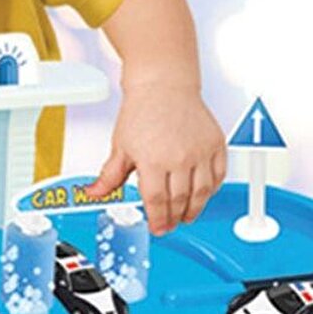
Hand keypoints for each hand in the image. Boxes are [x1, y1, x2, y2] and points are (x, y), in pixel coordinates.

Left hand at [84, 83, 226, 233]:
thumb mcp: (121, 146)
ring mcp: (200, 151)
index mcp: (153, 160)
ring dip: (194, 209)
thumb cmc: (142, 111)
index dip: (157, 220)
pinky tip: (203, 194)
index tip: (157, 228)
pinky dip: (212, 189)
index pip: (157, 202)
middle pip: (180, 201)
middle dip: (174, 219)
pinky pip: (218, 175)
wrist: (163, 85)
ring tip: (187, 215)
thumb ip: (109, 176)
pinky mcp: (216, 144)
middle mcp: (179, 158)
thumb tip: (94, 193)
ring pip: (202, 193)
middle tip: (171, 224)